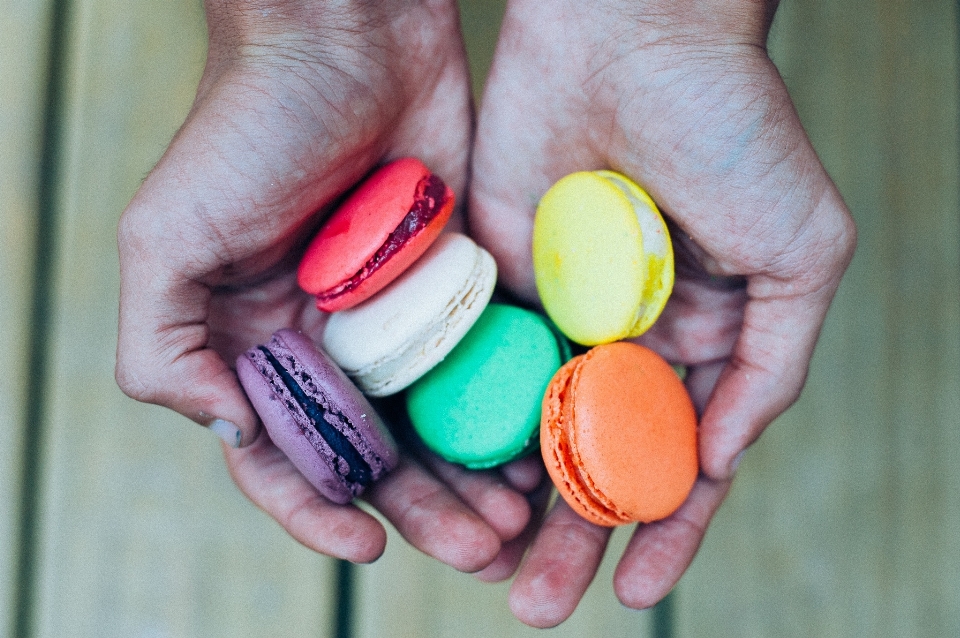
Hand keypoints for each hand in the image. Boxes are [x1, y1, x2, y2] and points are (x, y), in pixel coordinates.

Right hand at [116, 0, 530, 568]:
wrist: (350, 35)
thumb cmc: (245, 126)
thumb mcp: (166, 235)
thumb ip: (162, 344)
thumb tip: (225, 429)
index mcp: (255, 343)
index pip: (285, 454)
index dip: (317, 508)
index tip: (366, 544)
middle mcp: (327, 343)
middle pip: (377, 454)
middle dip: (424, 509)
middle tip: (481, 547)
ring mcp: (397, 318)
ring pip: (440, 424)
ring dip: (474, 477)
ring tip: (521, 518)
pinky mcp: (457, 285)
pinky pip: (485, 364)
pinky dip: (509, 410)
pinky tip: (541, 445)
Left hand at [469, 0, 855, 625]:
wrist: (630, 37)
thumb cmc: (733, 128)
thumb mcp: (799, 250)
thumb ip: (771, 360)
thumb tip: (722, 456)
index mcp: (697, 340)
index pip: (676, 458)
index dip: (663, 530)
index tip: (636, 589)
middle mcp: (623, 339)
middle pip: (594, 461)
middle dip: (572, 536)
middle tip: (539, 603)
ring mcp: (556, 314)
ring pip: (528, 430)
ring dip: (512, 503)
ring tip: (493, 569)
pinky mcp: (495, 282)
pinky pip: (477, 366)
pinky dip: (466, 427)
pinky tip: (453, 481)